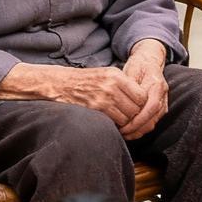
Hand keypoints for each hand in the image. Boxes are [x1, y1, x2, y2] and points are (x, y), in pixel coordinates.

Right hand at [0, 62, 147, 128]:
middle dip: (136, 117)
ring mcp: (104, 96)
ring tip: (122, 125)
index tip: (137, 112)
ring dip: (127, 124)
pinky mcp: (96, 108)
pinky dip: (117, 127)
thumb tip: (141, 100)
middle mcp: (113, 84)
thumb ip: (122, 85)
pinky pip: (116, 122)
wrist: (58, 85)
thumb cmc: (82, 82)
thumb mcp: (104, 76)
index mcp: (116, 75)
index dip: (142, 106)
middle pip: (138, 107)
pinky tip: (112, 126)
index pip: (142, 95)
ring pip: (128, 117)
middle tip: (132, 122)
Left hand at [120, 40, 168, 140]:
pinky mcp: (161, 107)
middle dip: (138, 129)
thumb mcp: (130, 72)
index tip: (124, 126)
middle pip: (153, 118)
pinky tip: (131, 130)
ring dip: (140, 131)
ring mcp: (163, 101)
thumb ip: (128, 87)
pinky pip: (153, 121)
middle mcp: (162, 94)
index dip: (138, 120)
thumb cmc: (137, 65)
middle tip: (122, 133)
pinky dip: (142, 128)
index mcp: (156, 84)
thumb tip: (121, 103)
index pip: (151, 107)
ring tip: (125, 134)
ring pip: (154, 122)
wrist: (149, 60)